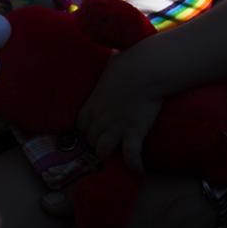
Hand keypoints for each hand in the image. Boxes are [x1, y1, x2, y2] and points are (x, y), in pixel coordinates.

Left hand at [76, 50, 162, 171]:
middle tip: (106, 141)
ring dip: (108, 153)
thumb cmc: (129, 63)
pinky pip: (130, 156)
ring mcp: (116, 127)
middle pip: (90, 140)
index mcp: (92, 103)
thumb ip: (107, 69)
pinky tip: (138, 169)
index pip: (80, 125)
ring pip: (102, 151)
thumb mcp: (110, 65)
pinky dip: (134, 164)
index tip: (94, 128)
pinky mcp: (134, 133)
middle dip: (96, 142)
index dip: (87, 129)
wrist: (146, 69)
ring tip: (116, 154)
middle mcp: (100, 119)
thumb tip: (112, 58)